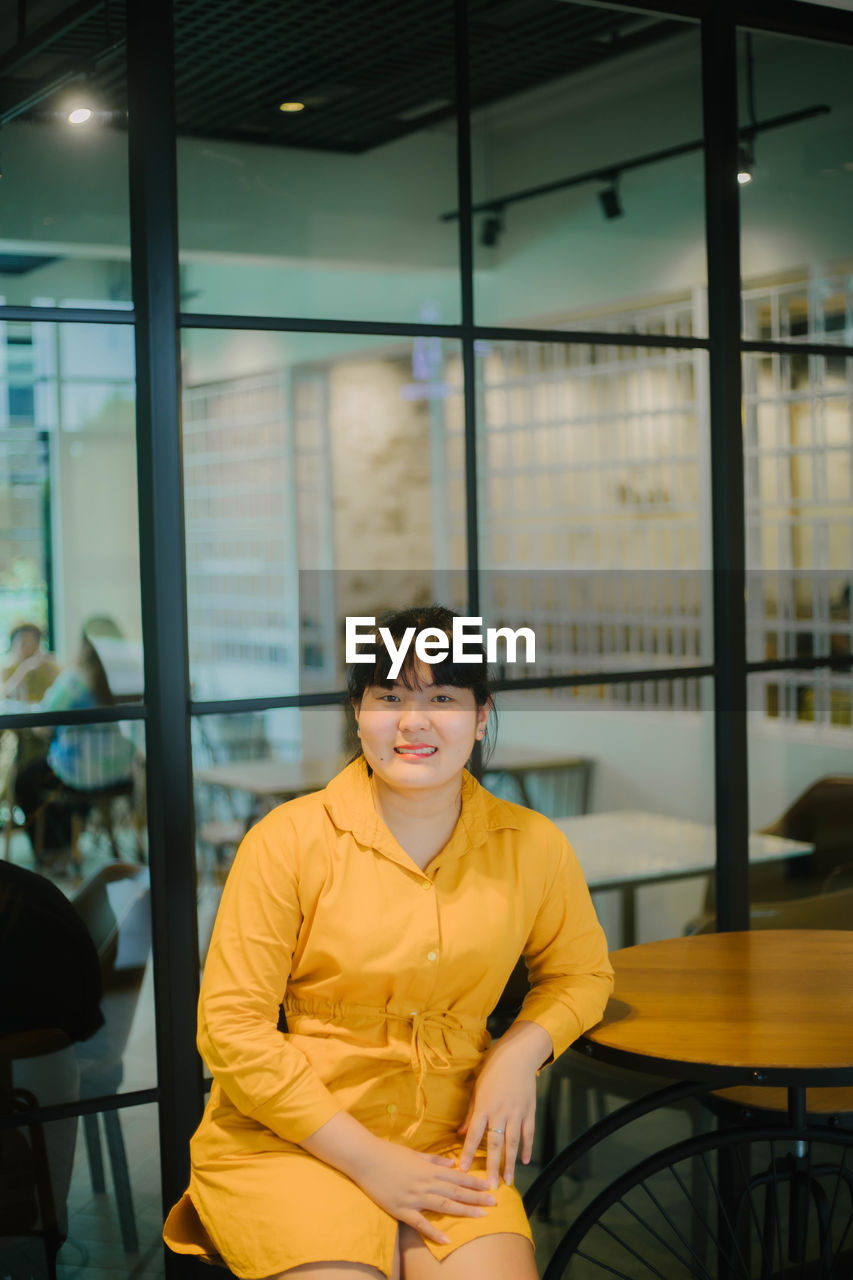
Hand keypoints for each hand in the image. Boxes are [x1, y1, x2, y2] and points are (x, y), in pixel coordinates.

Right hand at [352, 1138, 496, 1244]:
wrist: (365, 1158)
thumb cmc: (389, 1153)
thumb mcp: (414, 1153)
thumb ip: (434, 1160)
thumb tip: (452, 1164)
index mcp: (429, 1169)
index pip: (457, 1177)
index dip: (474, 1183)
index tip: (490, 1187)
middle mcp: (425, 1183)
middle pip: (455, 1192)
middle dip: (476, 1198)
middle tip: (495, 1203)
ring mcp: (414, 1197)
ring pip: (444, 1205)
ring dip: (464, 1211)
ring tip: (481, 1216)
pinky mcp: (401, 1209)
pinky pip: (420, 1223)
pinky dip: (433, 1231)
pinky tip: (446, 1240)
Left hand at [457, 1021, 551, 1187]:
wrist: (517, 1056)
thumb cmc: (492, 1070)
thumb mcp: (476, 1089)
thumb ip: (470, 1113)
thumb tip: (461, 1132)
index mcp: (484, 1106)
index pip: (474, 1134)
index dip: (467, 1152)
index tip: (462, 1169)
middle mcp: (500, 1112)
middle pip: (495, 1144)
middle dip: (492, 1166)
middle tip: (489, 1186)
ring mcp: (516, 1113)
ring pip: (513, 1143)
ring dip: (510, 1163)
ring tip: (508, 1181)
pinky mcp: (529, 1111)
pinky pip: (528, 1133)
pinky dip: (527, 1148)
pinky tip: (524, 1161)